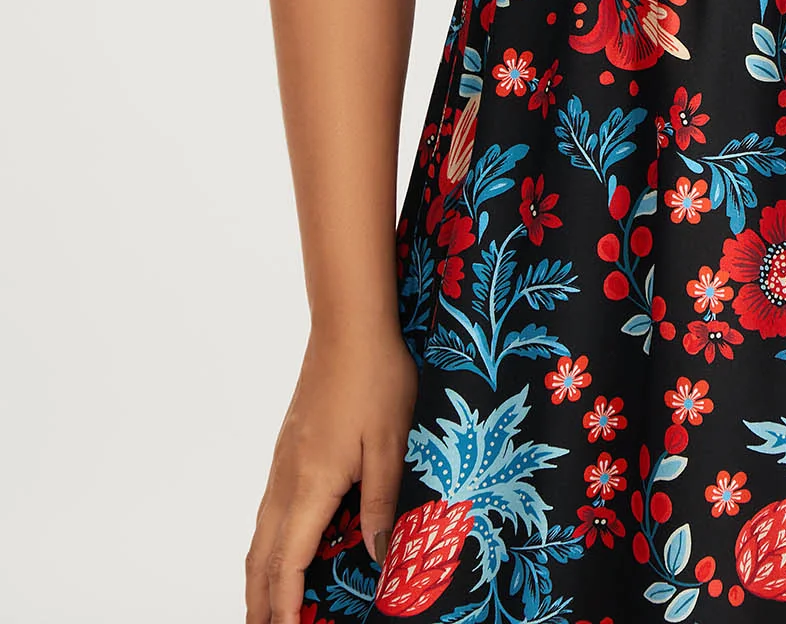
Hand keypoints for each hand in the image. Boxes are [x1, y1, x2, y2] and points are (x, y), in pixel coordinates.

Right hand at [245, 323, 418, 623]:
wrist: (348, 326)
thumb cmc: (375, 378)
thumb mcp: (390, 443)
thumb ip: (381, 503)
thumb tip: (377, 556)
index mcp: (311, 484)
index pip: (287, 562)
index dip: (283, 605)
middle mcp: (286, 480)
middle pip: (262, 557)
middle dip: (260, 601)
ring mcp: (282, 463)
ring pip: (261, 534)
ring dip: (260, 576)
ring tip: (265, 607)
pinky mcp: (287, 448)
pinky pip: (269, 511)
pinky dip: (267, 544)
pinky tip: (281, 549)